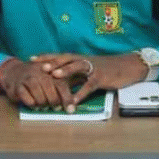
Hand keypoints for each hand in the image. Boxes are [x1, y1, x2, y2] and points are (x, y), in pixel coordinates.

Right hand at [0, 58, 73, 110]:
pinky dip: (31, 104)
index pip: (61, 84)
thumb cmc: (37, 78)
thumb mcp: (51, 78)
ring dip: (42, 104)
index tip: (70, 110)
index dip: (67, 98)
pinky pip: (26, 97)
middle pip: (50, 91)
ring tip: (44, 107)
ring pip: (38, 95)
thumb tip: (75, 102)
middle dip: (54, 102)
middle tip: (55, 108)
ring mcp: (28, 77)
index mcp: (50, 69)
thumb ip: (63, 87)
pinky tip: (34, 105)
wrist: (14, 72)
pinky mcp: (18, 85)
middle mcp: (40, 72)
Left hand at [32, 52, 147, 111]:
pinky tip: (72, 102)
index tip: (31, 59)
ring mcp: (93, 69)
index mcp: (79, 59)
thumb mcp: (87, 71)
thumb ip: (74, 76)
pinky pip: (89, 86)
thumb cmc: (105, 69)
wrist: (127, 67)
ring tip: (53, 76)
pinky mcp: (101, 78)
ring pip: (77, 67)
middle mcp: (84, 61)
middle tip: (38, 66)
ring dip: (65, 70)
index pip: (60, 56)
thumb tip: (58, 83)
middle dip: (52, 61)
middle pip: (66, 58)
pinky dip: (81, 94)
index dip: (46, 57)